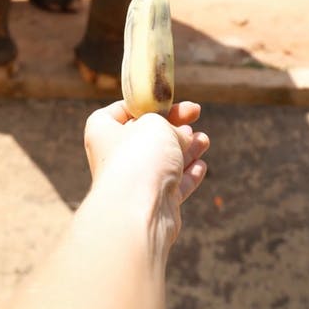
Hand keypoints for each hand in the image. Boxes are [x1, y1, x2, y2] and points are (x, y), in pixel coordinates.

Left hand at [84, 101, 208, 252]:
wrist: (138, 210)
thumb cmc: (139, 157)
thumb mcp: (156, 124)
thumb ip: (170, 125)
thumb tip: (183, 136)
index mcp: (103, 131)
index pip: (122, 109)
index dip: (147, 103)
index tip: (168, 99)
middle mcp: (115, 156)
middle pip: (147, 134)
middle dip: (174, 125)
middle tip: (196, 113)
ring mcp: (134, 181)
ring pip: (163, 160)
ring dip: (186, 148)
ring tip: (204, 140)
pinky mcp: (152, 202)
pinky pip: (172, 185)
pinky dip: (187, 175)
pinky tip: (201, 165)